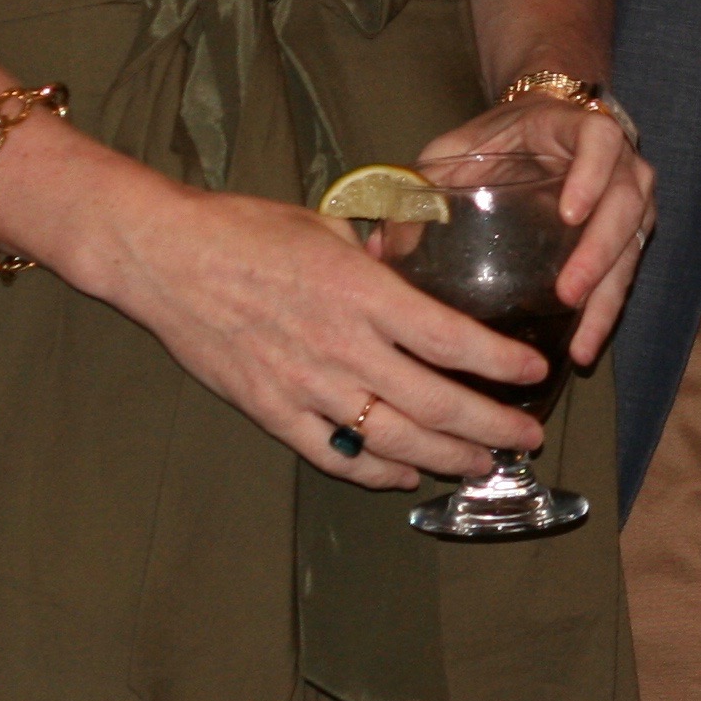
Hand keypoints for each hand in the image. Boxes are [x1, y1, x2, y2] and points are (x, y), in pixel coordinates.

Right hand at [90, 173, 561, 490]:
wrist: (165, 258)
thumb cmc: (247, 229)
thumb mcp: (329, 225)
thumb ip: (379, 256)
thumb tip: (417, 265)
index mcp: (362, 293)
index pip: (451, 338)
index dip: (500, 362)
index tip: (535, 371)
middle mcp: (341, 346)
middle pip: (434, 402)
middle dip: (491, 426)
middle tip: (528, 436)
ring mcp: (304, 386)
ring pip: (391, 439)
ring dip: (445, 457)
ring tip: (482, 463)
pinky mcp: (270, 411)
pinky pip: (333, 454)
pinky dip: (375, 471)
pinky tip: (406, 474)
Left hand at [407, 91, 655, 366]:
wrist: (544, 120)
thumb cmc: (501, 136)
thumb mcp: (458, 148)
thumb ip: (423, 184)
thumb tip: (375, 247)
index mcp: (578, 130)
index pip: (600, 141)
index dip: (591, 174)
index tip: (569, 212)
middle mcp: (619, 163)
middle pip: (627, 203)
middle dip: (601, 251)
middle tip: (570, 293)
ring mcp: (630, 198)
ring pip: (634, 244)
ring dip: (609, 293)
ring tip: (583, 341)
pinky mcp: (628, 233)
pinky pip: (627, 271)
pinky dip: (607, 310)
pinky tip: (584, 347)